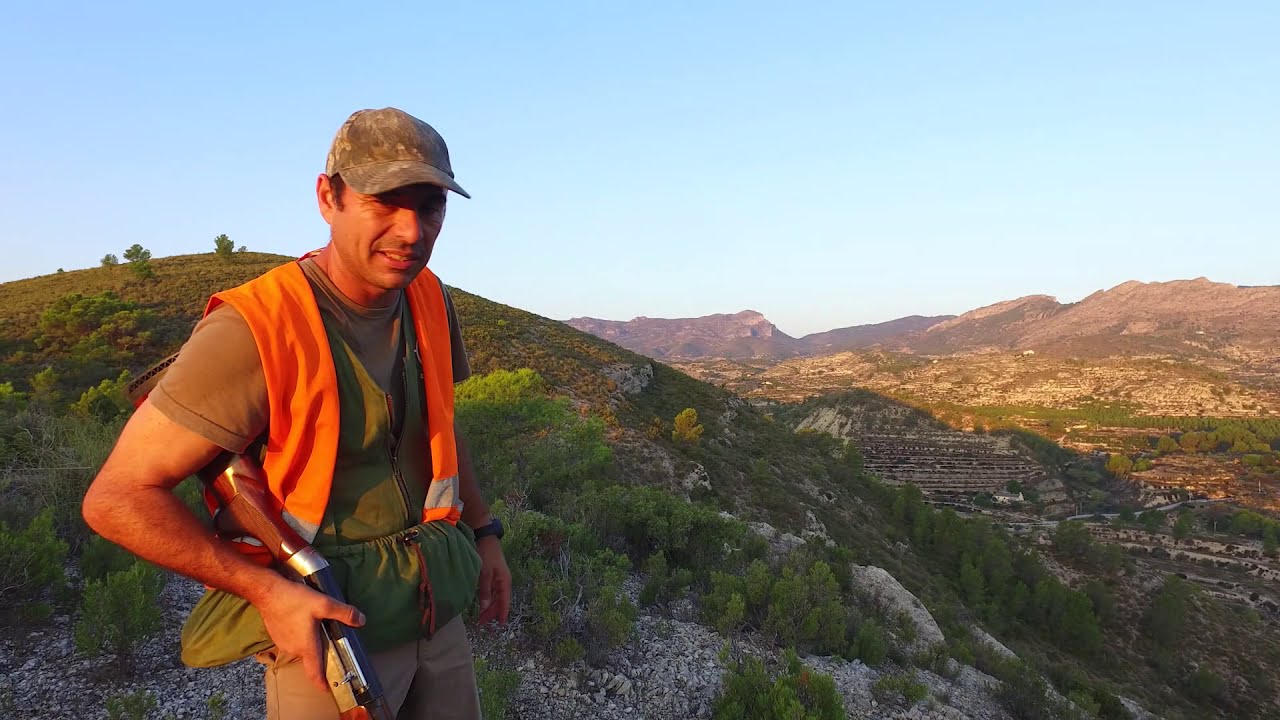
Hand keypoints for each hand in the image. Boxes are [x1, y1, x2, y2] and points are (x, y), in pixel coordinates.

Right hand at [254, 577, 365, 692]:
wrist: (267, 592)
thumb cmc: (294, 600)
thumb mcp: (324, 604)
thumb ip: (344, 613)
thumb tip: (361, 621)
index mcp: (306, 647)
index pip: (314, 673)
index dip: (322, 683)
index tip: (329, 689)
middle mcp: (294, 650)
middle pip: (310, 658)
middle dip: (321, 653)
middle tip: (331, 640)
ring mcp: (283, 644)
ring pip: (301, 648)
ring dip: (310, 642)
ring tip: (318, 627)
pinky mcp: (277, 636)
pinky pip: (293, 641)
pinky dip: (300, 636)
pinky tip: (304, 621)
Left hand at [474, 536, 510, 625]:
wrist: (484, 537)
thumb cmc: (486, 554)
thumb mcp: (484, 573)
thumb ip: (485, 591)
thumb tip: (485, 608)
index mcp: (504, 581)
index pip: (505, 601)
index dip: (503, 613)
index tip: (501, 625)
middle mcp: (503, 581)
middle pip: (501, 600)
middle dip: (493, 612)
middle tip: (483, 622)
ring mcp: (498, 578)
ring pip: (496, 596)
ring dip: (490, 606)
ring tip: (481, 616)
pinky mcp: (493, 574)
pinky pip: (492, 591)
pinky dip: (488, 598)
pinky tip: (482, 603)